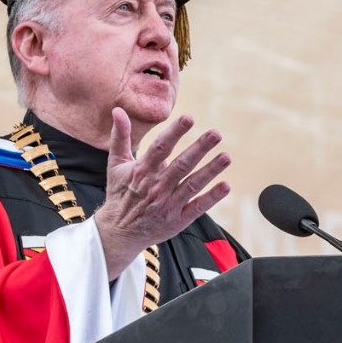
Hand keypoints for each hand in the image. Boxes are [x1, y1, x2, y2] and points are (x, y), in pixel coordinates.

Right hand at [93, 108, 231, 278]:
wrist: (119, 232)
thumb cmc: (120, 194)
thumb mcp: (115, 165)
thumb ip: (120, 137)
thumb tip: (118, 110)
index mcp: (142, 171)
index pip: (160, 148)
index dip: (175, 132)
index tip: (189, 118)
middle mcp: (157, 187)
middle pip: (181, 165)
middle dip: (200, 148)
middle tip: (216, 134)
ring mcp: (168, 204)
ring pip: (192, 185)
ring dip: (210, 170)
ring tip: (226, 157)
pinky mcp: (178, 220)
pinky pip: (197, 207)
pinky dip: (212, 197)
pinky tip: (225, 186)